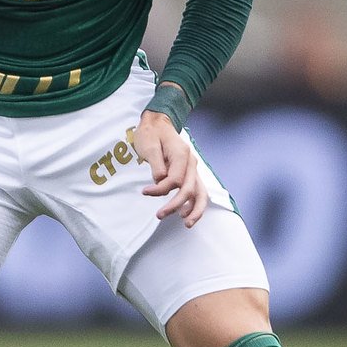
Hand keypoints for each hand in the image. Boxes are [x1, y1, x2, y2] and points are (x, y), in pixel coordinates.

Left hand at [137, 106, 207, 226]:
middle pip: (189, 189)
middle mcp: (191, 162)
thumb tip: (160, 182)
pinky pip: (197, 191)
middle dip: (175, 204)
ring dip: (195, 210)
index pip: (175, 179)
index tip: (145, 192)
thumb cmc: (151, 133)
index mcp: (182, 154)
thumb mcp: (148, 145)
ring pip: (201, 193)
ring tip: (186, 223)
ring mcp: (192, 168)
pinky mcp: (190, 173)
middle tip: (159, 215)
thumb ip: (156, 165)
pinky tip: (186, 214)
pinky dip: (195, 204)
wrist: (158, 123)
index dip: (160, 190)